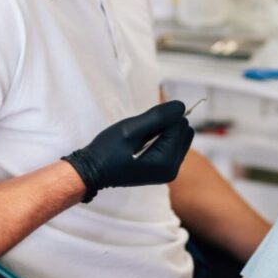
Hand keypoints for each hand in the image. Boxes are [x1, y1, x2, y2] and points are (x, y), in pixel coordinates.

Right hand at [63, 101, 193, 202]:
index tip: (142, 125)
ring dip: (164, 131)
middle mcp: (173, 169)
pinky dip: (161, 138)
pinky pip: (173, 144)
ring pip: (180, 135)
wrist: (92, 171)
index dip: (162, 118)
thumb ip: (158, 117)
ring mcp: (169, 170)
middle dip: (166, 124)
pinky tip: (143, 144)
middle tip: (141, 132)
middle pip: (184, 130)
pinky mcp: (164, 169)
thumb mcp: (130, 129)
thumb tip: (182, 106)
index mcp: (167, 162)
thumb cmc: (108, 151)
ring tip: (141, 139)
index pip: (180, 124)